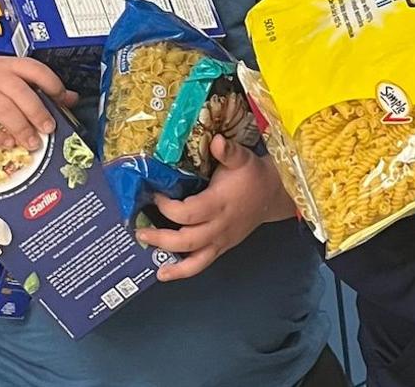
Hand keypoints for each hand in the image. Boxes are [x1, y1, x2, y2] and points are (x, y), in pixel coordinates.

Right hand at [0, 56, 74, 149]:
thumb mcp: (15, 75)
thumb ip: (42, 85)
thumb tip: (72, 98)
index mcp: (12, 66)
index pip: (35, 70)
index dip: (52, 84)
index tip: (61, 98)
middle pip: (21, 94)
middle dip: (37, 113)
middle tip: (49, 128)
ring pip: (4, 111)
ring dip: (21, 129)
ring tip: (33, 142)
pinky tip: (9, 143)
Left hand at [136, 136, 293, 280]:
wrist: (274, 194)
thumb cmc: (253, 175)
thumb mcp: (243, 158)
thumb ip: (229, 151)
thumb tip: (217, 141)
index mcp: (219, 204)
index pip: (187, 213)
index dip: (167, 207)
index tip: (155, 195)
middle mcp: (219, 226)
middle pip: (187, 241)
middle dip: (161, 239)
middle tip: (141, 232)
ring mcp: (221, 240)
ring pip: (196, 260)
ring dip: (174, 266)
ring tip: (156, 269)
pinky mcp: (222, 247)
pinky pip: (203, 264)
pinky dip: (185, 271)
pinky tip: (166, 273)